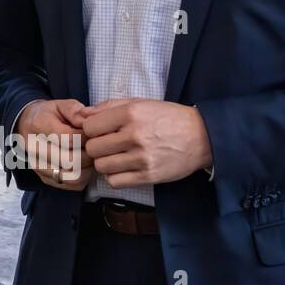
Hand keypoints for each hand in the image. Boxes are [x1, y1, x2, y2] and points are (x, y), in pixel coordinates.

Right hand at [17, 99, 94, 190]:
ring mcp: (38, 166)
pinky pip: (72, 185)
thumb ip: (76, 110)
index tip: (91, 132)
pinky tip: (83, 165)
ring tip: (88, 156)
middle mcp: (34, 148)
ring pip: (72, 176)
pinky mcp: (44, 178)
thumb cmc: (47, 115)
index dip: (87, 137)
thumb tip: (90, 118)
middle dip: (89, 154)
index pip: (70, 138)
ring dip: (87, 168)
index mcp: (38, 125)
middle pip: (71, 160)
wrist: (25, 125)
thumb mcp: (60, 105)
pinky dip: (83, 177)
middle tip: (93, 146)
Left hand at [82, 98, 212, 185]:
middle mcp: (134, 136)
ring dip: (105, 163)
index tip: (100, 131)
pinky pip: (115, 182)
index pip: (90, 126)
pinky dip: (115, 177)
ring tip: (115, 157)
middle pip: (93, 148)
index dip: (91, 130)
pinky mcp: (149, 176)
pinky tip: (123, 169)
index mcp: (130, 114)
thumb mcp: (140, 103)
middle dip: (96, 147)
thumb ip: (109, 106)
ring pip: (102, 166)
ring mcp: (142, 158)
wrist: (201, 137)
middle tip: (107, 146)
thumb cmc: (168, 117)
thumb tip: (83, 114)